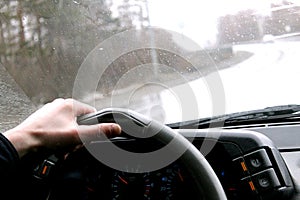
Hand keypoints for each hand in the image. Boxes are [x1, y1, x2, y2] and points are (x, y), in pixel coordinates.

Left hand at [3, 98, 120, 157]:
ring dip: (69, 139)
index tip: (87, 137)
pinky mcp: (43, 120)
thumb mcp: (77, 136)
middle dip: (78, 136)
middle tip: (72, 145)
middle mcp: (60, 105)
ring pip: (69, 127)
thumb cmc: (47, 137)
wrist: (23, 144)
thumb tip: (116, 128)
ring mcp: (50, 112)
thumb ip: (98, 131)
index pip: (91, 114)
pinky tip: (55, 146)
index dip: (92, 128)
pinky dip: (59, 138)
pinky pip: (58, 129)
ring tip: (62, 148)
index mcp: (70, 104)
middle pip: (80, 122)